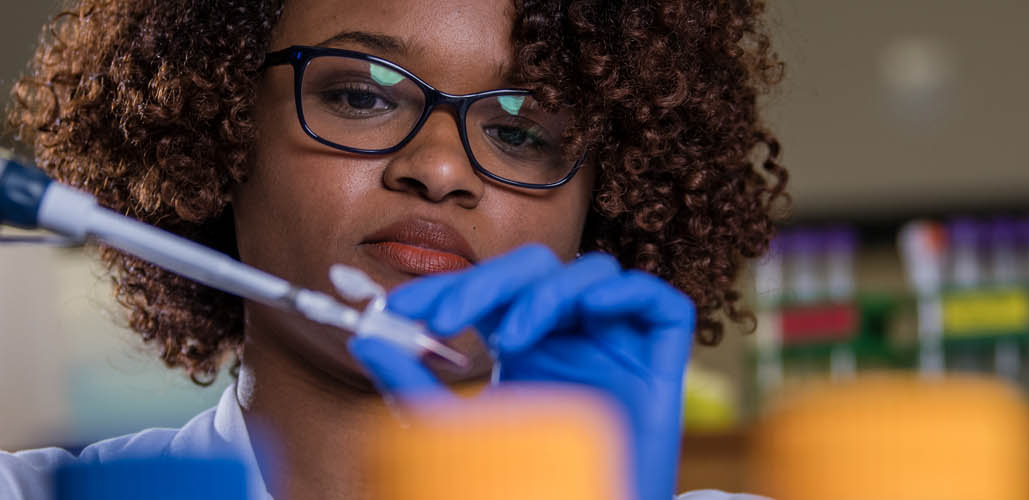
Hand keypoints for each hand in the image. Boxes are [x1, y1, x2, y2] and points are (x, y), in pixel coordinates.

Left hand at [350, 245, 694, 499]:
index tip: (397, 308)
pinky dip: (624, 292)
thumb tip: (365, 340)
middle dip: (485, 281)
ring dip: (544, 292)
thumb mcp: (457, 435)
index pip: (490, 291)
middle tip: (440, 317)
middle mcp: (574, 333)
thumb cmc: (531, 484)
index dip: (447, 286)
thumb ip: (415, 387)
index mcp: (529, 344)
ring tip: (508, 340)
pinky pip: (658, 299)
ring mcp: (618, 342)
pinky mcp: (664, 359)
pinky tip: (586, 313)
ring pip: (592, 272)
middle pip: (537, 269)